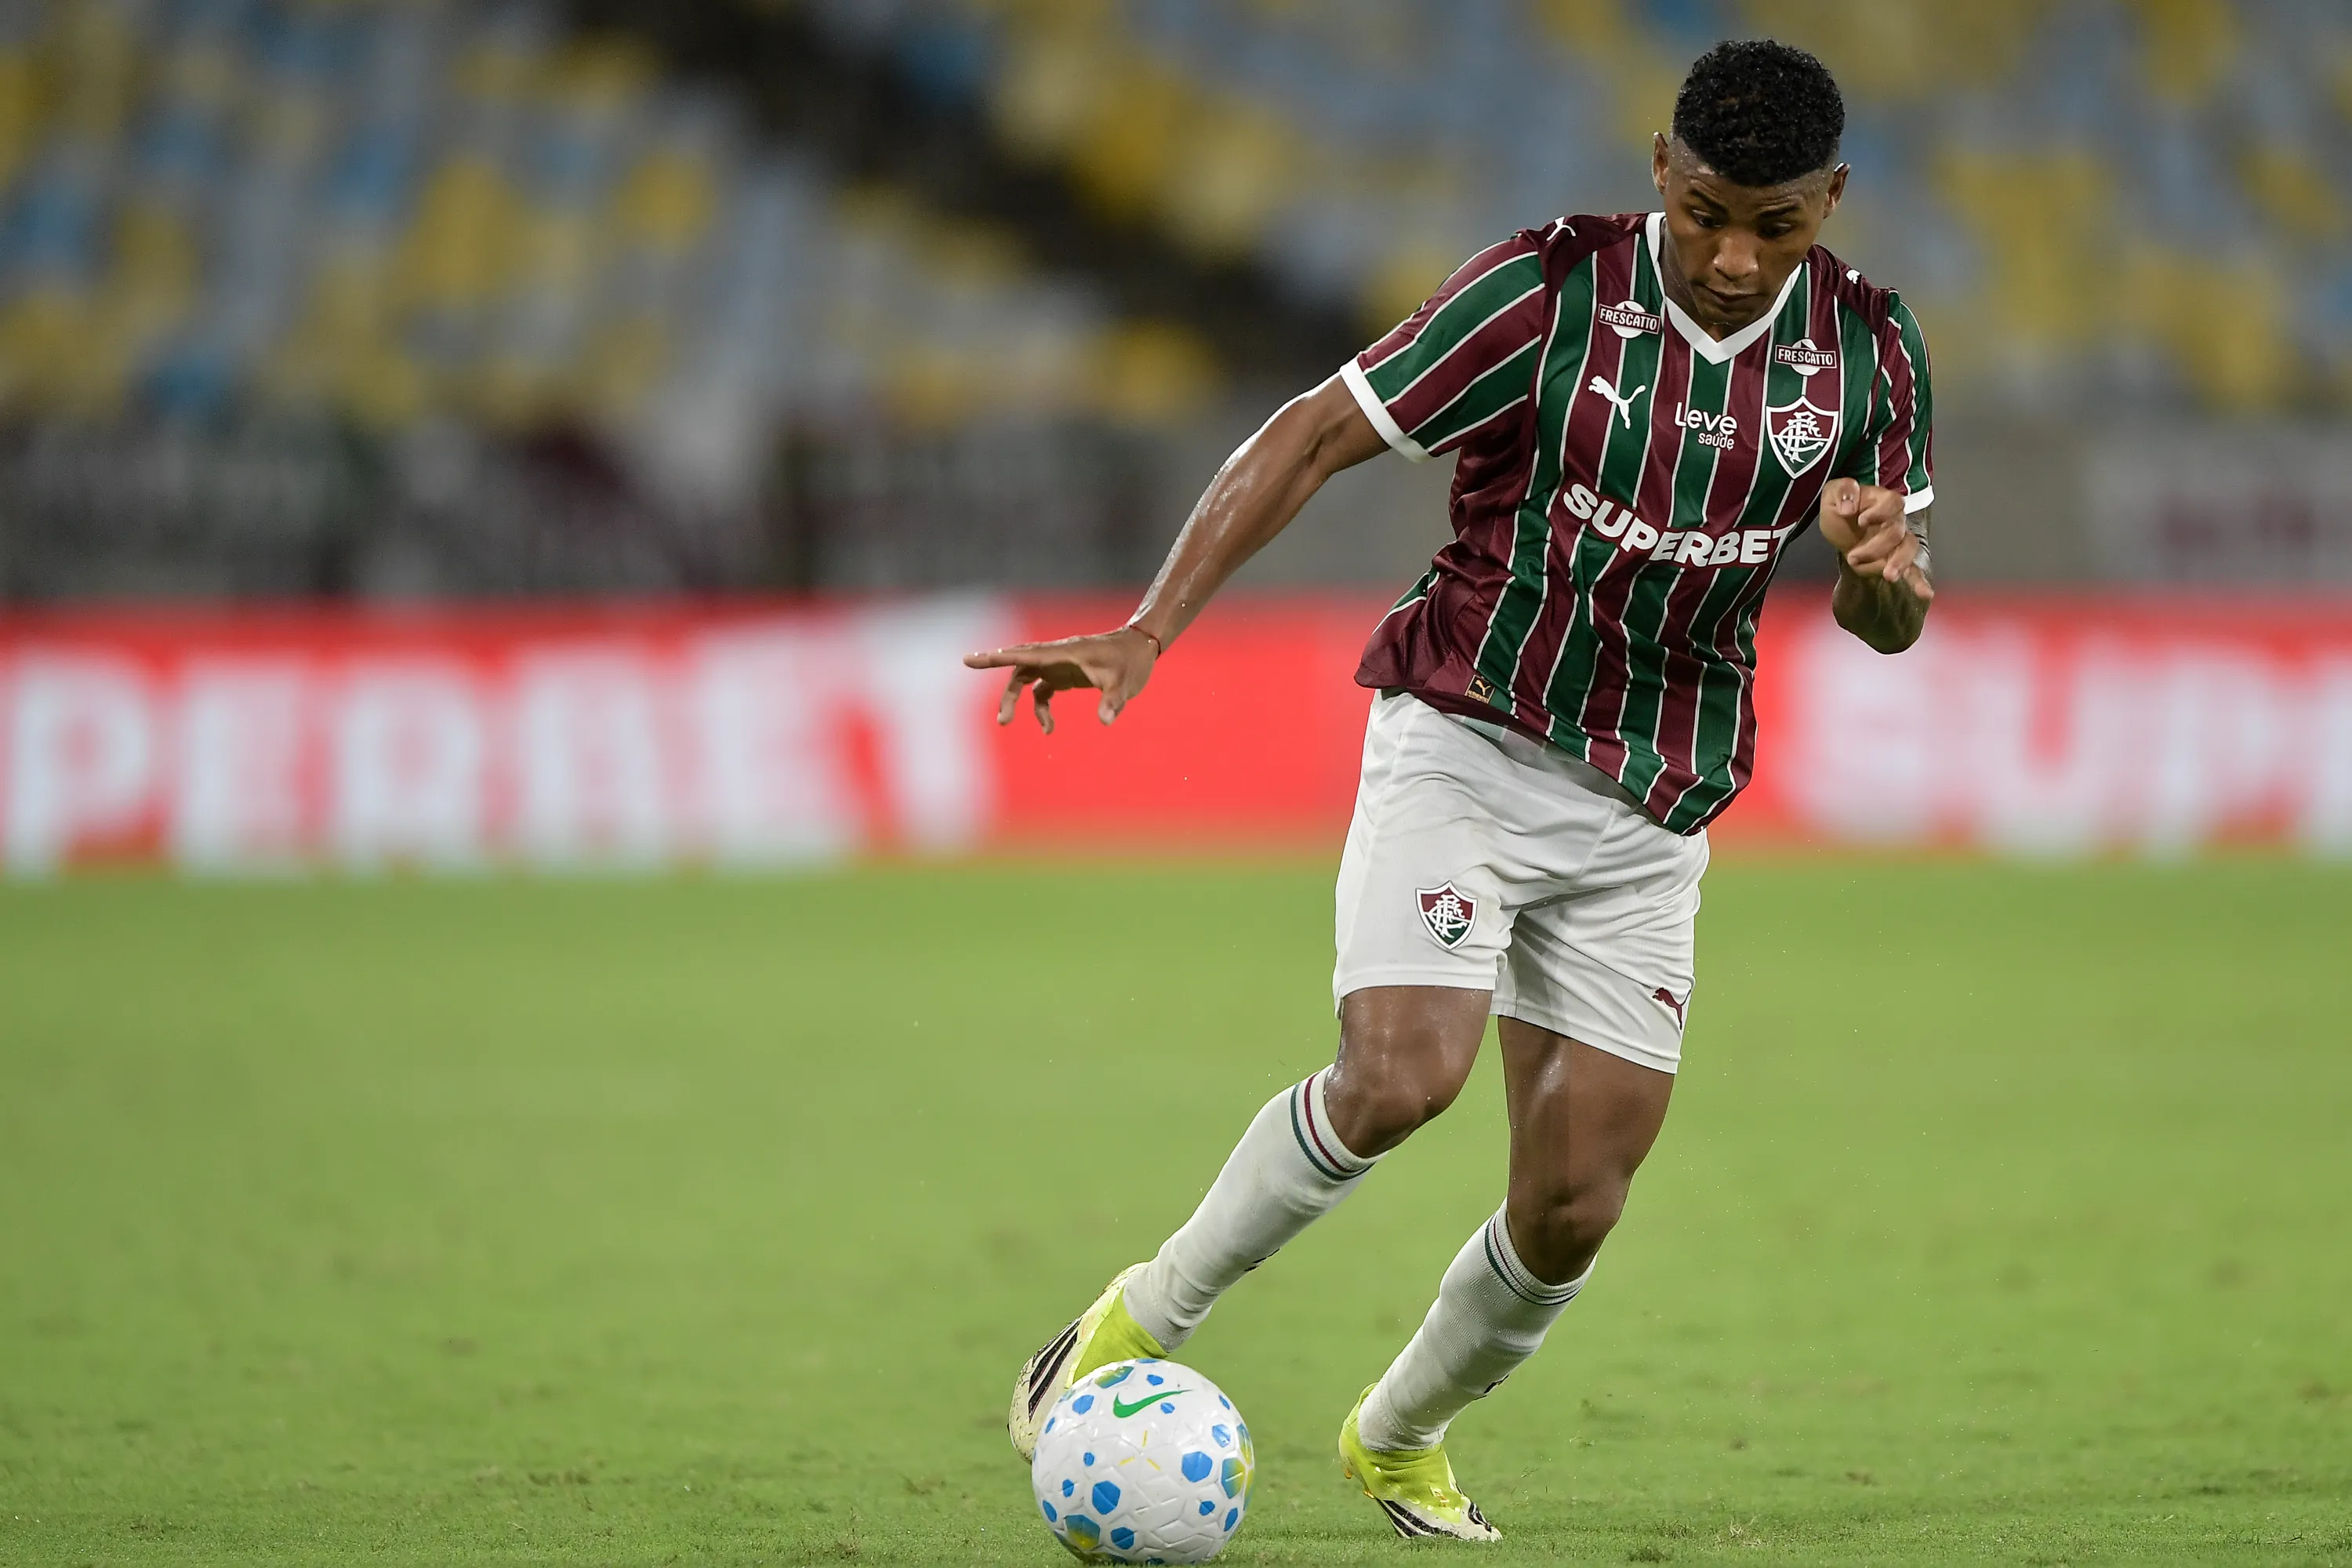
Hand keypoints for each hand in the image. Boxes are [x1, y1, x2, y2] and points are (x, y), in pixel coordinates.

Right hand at [962, 626, 1158, 732]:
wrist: (1142, 649)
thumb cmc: (1132, 661)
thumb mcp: (1126, 683)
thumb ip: (1114, 701)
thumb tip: (1106, 721)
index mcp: (1064, 653)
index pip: (1025, 655)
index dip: (997, 657)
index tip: (971, 659)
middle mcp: (1056, 656)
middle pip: (1018, 666)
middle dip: (1001, 683)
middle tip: (996, 710)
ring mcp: (1059, 664)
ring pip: (1026, 679)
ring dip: (1016, 700)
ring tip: (1007, 722)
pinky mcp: (1065, 674)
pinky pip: (1042, 690)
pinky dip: (1040, 708)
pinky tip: (1049, 729)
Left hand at [1817, 477, 1932, 603]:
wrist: (1839, 528)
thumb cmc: (1840, 507)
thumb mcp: (1833, 493)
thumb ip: (1843, 492)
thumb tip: (1849, 508)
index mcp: (1882, 501)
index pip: (1893, 502)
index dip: (1880, 511)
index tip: (1861, 521)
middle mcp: (1895, 520)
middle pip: (1896, 533)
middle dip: (1875, 547)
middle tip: (1853, 557)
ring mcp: (1898, 542)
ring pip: (1908, 550)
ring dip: (1899, 563)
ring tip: (1889, 576)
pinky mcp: (1894, 560)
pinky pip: (1914, 570)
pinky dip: (1919, 582)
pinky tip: (1926, 593)